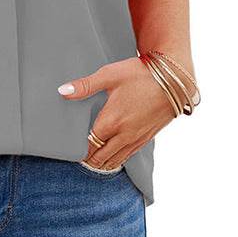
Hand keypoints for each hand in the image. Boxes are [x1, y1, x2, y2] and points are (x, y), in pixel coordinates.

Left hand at [58, 56, 176, 169]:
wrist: (175, 79)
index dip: (79, 149)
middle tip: (78, 159)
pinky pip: (129, 155)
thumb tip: (62, 91)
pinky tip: (113, 158)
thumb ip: (85, 86)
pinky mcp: (148, 137)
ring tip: (92, 162)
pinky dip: (118, 159)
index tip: (71, 150)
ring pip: (116, 160)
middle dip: (89, 160)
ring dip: (103, 163)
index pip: (89, 144)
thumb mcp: (109, 75)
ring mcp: (137, 138)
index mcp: (111, 121)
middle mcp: (124, 135)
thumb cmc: (140, 74)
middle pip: (101, 157)